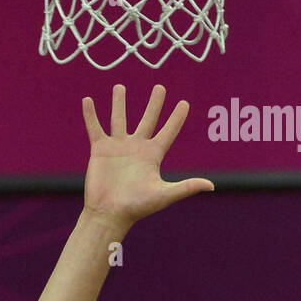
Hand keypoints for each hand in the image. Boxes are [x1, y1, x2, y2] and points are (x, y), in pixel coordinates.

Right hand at [82, 84, 213, 228]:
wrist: (109, 214)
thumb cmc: (136, 207)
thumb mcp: (164, 195)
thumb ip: (187, 187)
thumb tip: (212, 186)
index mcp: (152, 155)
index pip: (168, 132)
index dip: (177, 118)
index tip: (184, 103)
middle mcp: (136, 148)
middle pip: (148, 120)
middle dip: (154, 104)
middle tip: (160, 87)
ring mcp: (117, 147)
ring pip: (119, 119)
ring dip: (119, 103)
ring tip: (119, 86)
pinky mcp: (99, 150)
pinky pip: (95, 127)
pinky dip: (90, 115)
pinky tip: (87, 100)